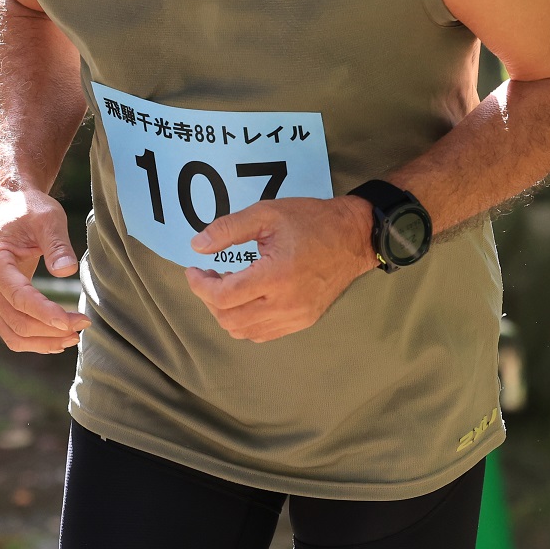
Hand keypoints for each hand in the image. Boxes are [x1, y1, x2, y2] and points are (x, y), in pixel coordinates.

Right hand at [0, 187, 89, 353]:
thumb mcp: (48, 218)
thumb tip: (67, 271)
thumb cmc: (29, 210)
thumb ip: (57, 244)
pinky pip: (12, 331)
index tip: (73, 322)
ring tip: (74, 337)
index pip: (20, 297)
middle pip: (17, 322)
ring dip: (43, 342)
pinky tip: (57, 341)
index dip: (46, 313)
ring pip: (13, 334)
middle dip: (51, 329)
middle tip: (83, 324)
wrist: (10, 207)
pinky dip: (34, 341)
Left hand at [183, 196, 374, 342]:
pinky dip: (246, 322)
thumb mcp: (267, 213)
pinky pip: (262, 334)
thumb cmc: (312, 221)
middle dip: (209, 299)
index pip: (223, 296)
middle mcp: (285, 303)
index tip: (195, 270)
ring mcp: (295, 316)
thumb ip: (228, 229)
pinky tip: (247, 299)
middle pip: (228, 319)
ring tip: (229, 287)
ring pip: (243, 332)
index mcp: (275, 276)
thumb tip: (197, 246)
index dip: (199, 285)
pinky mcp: (302, 321)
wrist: (354, 238)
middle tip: (209, 277)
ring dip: (226, 312)